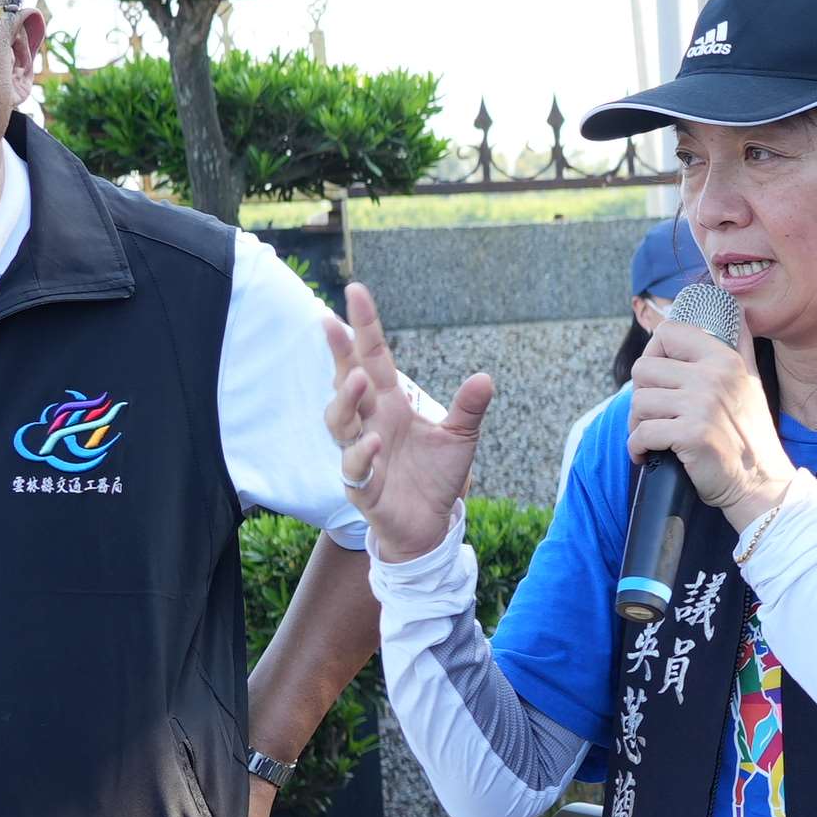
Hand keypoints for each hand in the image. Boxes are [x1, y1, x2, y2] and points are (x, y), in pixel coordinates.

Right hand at [324, 282, 491, 560]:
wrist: (430, 525)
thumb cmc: (436, 477)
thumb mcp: (461, 438)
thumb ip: (469, 409)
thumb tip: (485, 378)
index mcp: (391, 405)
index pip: (373, 357)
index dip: (363, 327)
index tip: (355, 291)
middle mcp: (370, 423)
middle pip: (346, 381)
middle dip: (338, 353)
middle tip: (331, 322)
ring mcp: (362, 453)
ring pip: (339, 421)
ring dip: (345, 398)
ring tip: (359, 378)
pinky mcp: (363, 487)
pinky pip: (355, 467)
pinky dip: (363, 453)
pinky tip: (376, 441)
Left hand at [627, 296, 794, 523]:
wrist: (762, 484)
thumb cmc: (750, 436)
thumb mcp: (750, 381)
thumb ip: (739, 345)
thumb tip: (737, 311)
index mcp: (724, 358)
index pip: (667, 332)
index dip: (653, 354)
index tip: (658, 380)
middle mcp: (714, 376)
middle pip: (643, 369)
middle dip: (641, 395)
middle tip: (652, 415)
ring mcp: (702, 405)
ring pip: (639, 402)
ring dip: (636, 424)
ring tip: (650, 436)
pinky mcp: (692, 435)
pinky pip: (642, 433)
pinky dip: (636, 448)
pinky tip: (646, 455)